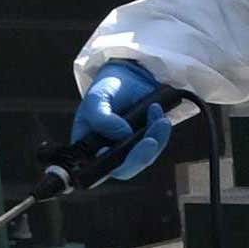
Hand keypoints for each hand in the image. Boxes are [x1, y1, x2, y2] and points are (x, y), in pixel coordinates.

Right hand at [65, 59, 178, 186]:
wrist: (131, 77)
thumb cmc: (108, 88)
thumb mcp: (97, 98)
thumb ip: (101, 118)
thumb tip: (123, 135)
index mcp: (88, 147)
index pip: (94, 167)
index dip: (105, 165)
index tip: (110, 151)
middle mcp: (107, 153)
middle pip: (124, 170)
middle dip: (139, 157)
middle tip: (150, 141)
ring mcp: (128, 151)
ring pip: (144, 159)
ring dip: (155, 139)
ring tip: (158, 115)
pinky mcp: (145, 145)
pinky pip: (156, 147)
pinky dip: (161, 133)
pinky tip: (160, 116)